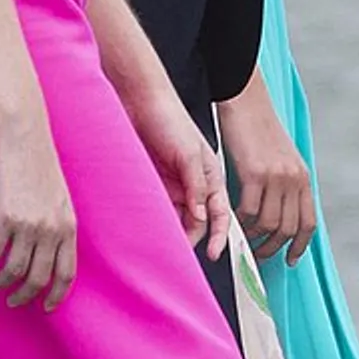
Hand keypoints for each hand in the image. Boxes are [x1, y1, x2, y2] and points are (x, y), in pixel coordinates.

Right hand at [0, 120, 78, 308]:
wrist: (23, 136)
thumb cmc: (39, 164)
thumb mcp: (59, 197)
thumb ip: (56, 224)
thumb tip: (47, 251)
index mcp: (69, 225)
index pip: (67, 272)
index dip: (55, 294)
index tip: (45, 308)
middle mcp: (52, 229)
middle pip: (38, 278)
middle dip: (24, 296)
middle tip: (12, 301)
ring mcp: (28, 224)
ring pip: (14, 271)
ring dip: (0, 283)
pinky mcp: (4, 217)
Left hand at [124, 82, 233, 261]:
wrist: (139, 102)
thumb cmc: (170, 120)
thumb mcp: (190, 154)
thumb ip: (198, 187)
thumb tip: (202, 219)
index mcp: (211, 176)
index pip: (220, 213)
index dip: (219, 235)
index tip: (213, 254)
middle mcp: (193, 185)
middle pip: (196, 222)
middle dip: (191, 239)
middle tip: (177, 255)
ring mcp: (172, 186)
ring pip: (175, 219)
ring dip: (171, 232)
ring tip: (159, 246)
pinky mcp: (152, 185)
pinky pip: (156, 210)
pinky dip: (154, 222)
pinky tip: (147, 230)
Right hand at [215, 74, 319, 263]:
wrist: (246, 103)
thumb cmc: (258, 132)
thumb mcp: (281, 159)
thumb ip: (284, 185)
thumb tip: (278, 214)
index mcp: (303, 177)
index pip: (309, 222)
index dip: (300, 246)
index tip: (290, 260)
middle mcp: (294, 179)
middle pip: (288, 229)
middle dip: (272, 248)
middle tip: (256, 256)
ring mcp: (276, 177)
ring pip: (268, 224)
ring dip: (254, 239)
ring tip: (243, 241)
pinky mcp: (254, 174)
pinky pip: (248, 211)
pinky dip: (239, 222)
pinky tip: (232, 221)